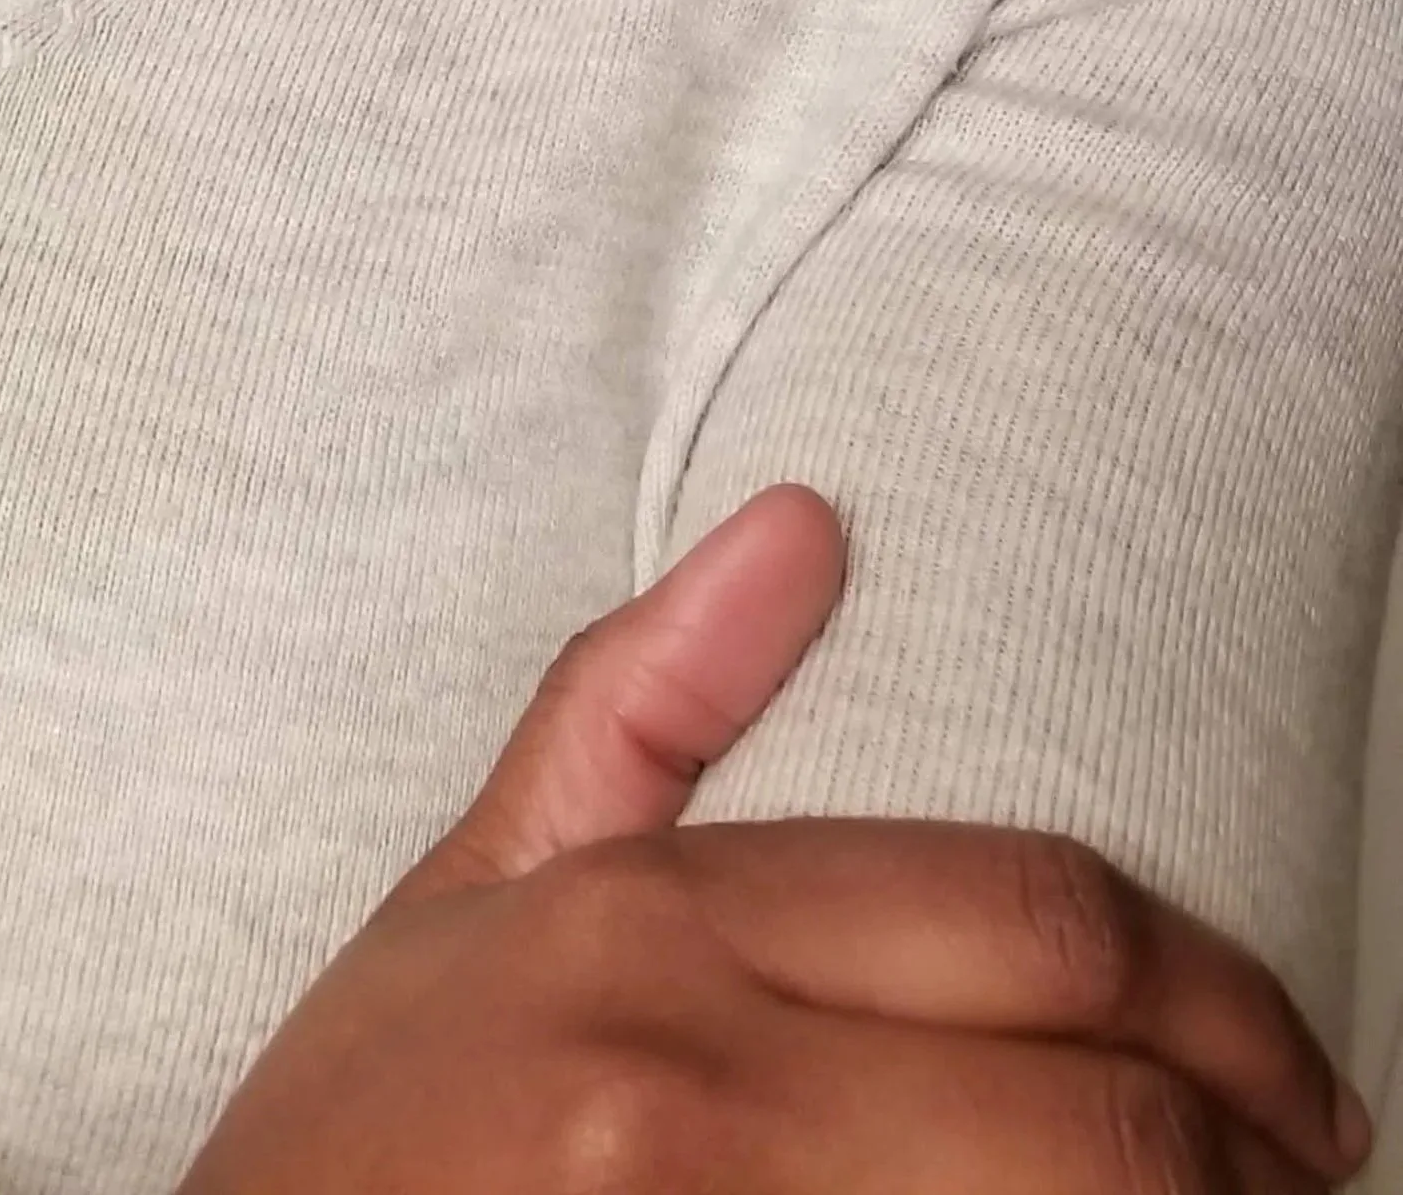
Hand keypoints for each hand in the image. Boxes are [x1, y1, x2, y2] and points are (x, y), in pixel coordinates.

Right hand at [174, 484, 1375, 1192]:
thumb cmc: (356, 1149)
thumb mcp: (466, 903)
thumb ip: (631, 714)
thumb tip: (801, 529)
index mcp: (648, 935)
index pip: (1028, 921)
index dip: (1211, 994)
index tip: (1287, 1069)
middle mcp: (690, 1088)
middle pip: (1089, 1107)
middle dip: (1244, 1149)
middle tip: (1303, 1172)